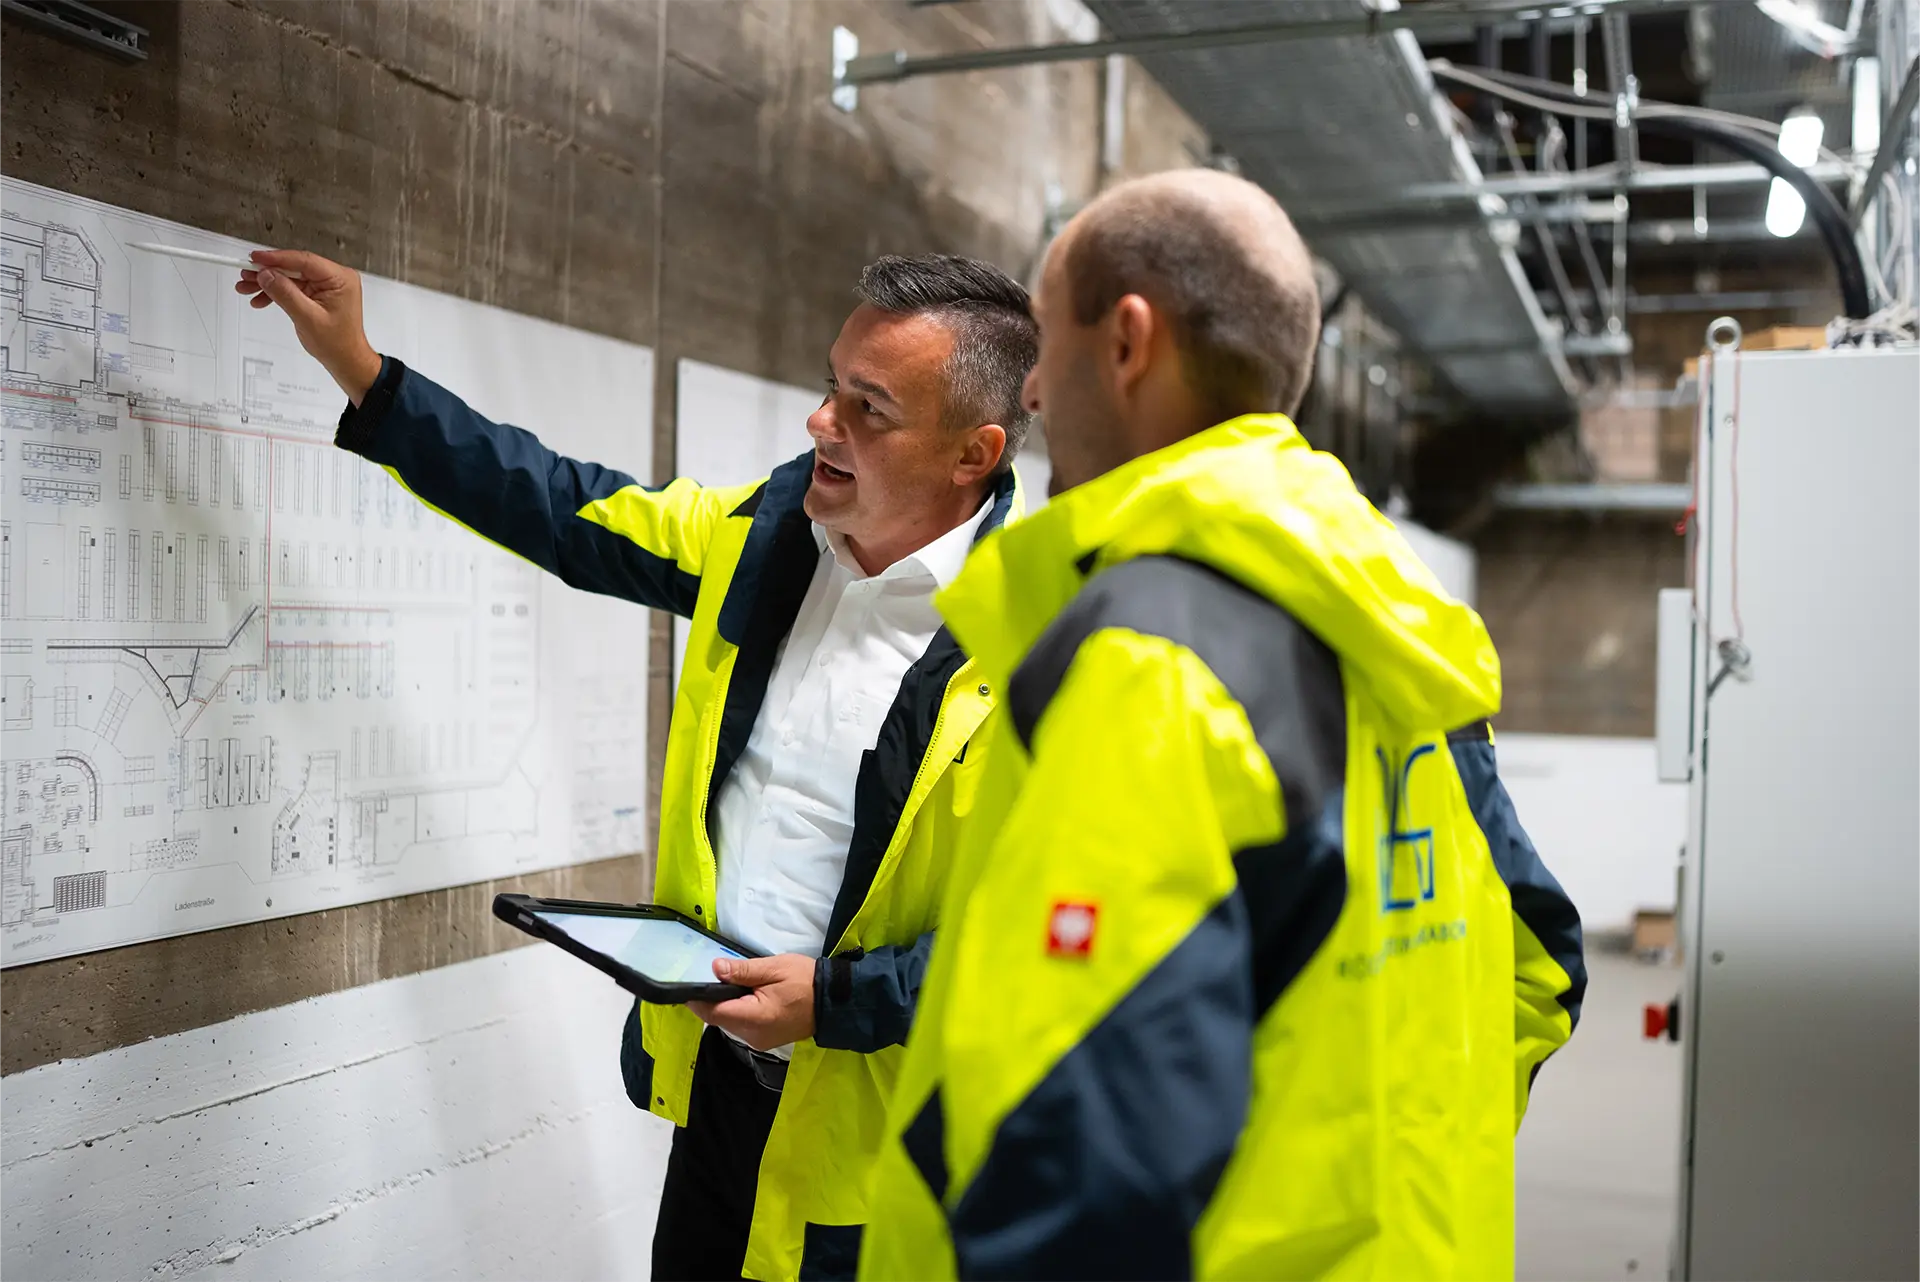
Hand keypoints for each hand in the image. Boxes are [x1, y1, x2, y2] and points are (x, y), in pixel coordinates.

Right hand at [235, 250, 382, 404]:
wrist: (346, 360)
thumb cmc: (338, 344)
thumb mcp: (308, 318)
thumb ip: (285, 294)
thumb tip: (267, 275)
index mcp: (340, 279)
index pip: (304, 261)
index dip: (277, 258)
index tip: (256, 258)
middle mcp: (334, 278)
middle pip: (294, 268)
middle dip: (268, 272)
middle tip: (246, 273)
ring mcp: (326, 286)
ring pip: (290, 277)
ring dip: (268, 283)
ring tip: (247, 287)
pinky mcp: (318, 294)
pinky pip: (293, 287)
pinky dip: (276, 293)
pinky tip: (260, 298)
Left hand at [687, 954, 817, 1052]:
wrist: (833, 1002)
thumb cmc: (805, 981)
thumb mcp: (774, 968)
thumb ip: (743, 971)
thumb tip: (715, 968)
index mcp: (754, 1018)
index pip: (713, 1012)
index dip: (698, 999)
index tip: (689, 984)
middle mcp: (752, 1036)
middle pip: (718, 1019)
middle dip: (711, 1000)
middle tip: (713, 977)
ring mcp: (758, 1041)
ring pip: (728, 1024)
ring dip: (724, 1006)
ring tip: (730, 984)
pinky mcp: (763, 1040)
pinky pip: (740, 1027)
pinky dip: (736, 1012)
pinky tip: (744, 997)